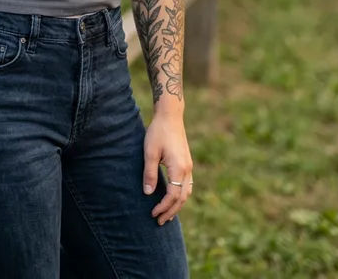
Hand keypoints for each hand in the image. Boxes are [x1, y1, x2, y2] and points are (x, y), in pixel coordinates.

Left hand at [143, 111, 192, 225]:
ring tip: (166, 215)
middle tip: (159, 221)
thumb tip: (148, 193)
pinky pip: (187, 185)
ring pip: (187, 193)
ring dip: (177, 205)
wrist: (170, 116)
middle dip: (171, 211)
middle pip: (182, 198)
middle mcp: (187, 169)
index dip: (163, 207)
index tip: (153, 213)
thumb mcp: (150, 152)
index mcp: (179, 168)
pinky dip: (181, 196)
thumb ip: (149, 173)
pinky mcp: (187, 163)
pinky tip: (173, 199)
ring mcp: (189, 166)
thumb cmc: (158, 132)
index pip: (173, 195)